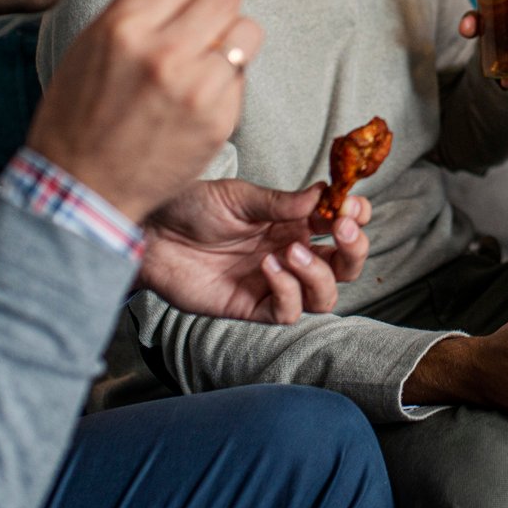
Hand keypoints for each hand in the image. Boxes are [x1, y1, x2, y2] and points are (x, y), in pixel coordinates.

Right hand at [27, 0, 261, 221]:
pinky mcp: (218, 120)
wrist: (81, 186)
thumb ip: (140, 2)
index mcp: (125, 25)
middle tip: (216, 0)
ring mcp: (196, 89)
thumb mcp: (91, 41)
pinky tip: (198, 92)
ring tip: (207, 52)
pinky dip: (226, 77)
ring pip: (247, 32)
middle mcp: (164, 52)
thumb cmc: (80, 110)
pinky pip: (241, 76)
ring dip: (233, 35)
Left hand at [137, 179, 370, 323]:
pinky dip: (287, 290)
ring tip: (293, 252)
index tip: (353, 205)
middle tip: (342, 229)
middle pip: (344, 266)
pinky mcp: (251, 306)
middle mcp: (290, 253)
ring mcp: (273, 283)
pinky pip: (287, 312)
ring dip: (319, 274)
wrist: (151, 233)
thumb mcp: (239, 196)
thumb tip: (324, 194)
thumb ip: (281, 202)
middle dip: (353, 249)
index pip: (341, 226)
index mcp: (292, 223)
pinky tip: (269, 267)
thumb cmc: (191, 207)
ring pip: (324, 296)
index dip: (356, 217)